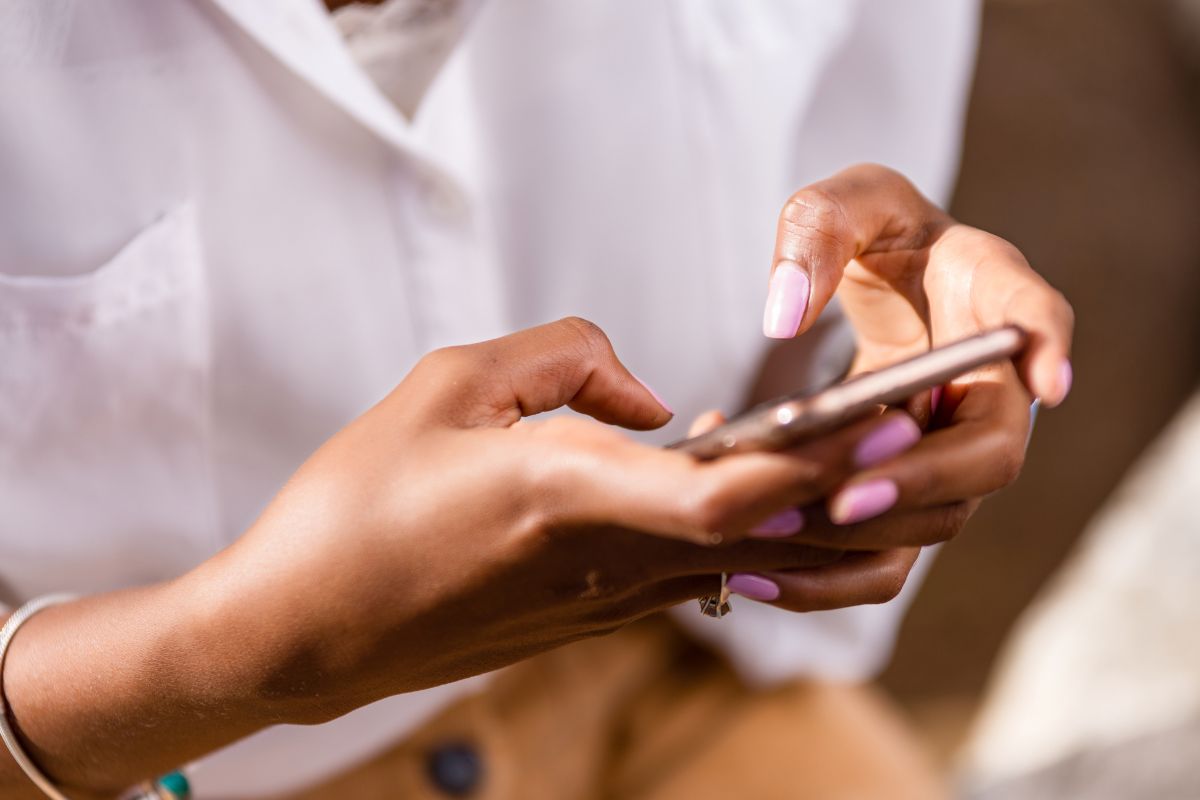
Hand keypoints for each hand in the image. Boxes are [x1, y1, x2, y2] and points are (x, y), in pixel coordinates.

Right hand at [0, 317, 927, 793]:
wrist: (304, 628)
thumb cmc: (358, 501)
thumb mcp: (448, 384)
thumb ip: (565, 360)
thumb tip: (651, 392)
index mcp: (573, 494)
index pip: (734, 489)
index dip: (820, 458)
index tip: (888, 414)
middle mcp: (611, 561)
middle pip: (771, 537)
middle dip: (859, 489)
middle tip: (922, 431)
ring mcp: (607, 602)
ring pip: (748, 565)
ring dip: (819, 519)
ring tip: (869, 458)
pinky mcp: (593, 618)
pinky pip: (700, 572)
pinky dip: (750, 532)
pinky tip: (754, 485)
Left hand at [735, 164, 1074, 594]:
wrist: (881, 272)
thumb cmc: (870, 230)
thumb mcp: (841, 203)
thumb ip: (814, 232)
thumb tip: (782, 318)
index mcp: (988, 294)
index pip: (1036, 318)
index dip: (1049, 349)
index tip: (1047, 381)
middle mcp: (988, 383)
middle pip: (988, 454)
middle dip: (921, 481)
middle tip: (844, 497)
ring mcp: (951, 445)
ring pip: (937, 518)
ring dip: (863, 538)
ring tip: (771, 532)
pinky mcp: (905, 488)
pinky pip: (886, 551)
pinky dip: (830, 575)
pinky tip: (753, 579)